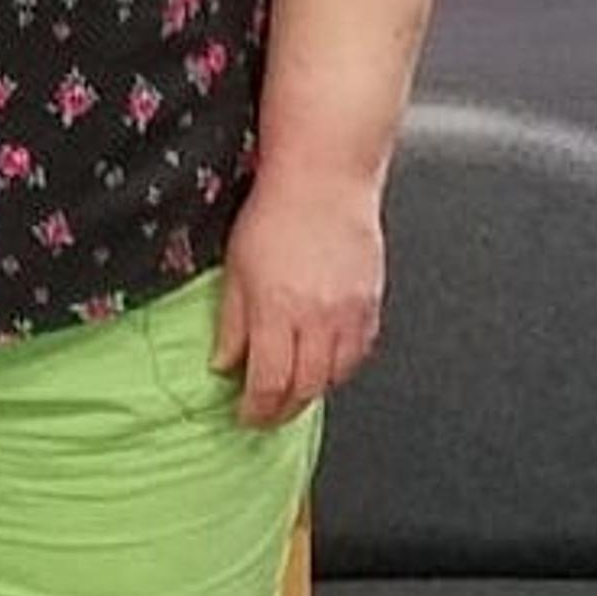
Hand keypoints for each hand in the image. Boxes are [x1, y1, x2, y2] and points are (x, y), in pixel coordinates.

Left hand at [213, 169, 385, 426]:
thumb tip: (224, 362)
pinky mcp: (372, 303)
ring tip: (293, 392)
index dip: (256, 409)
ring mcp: (350, 313)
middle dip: (284, 410)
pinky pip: (360, 353)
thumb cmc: (275, 213)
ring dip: (313, 391)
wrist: (324, 179)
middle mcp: (318, 317)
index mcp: (277, 310)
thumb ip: (231, 322)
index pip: (269, 382)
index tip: (246, 415)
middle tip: (268, 414)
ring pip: (336, 376)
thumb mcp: (235, 267)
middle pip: (305, 388)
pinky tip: (324, 364)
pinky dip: (341, 368)